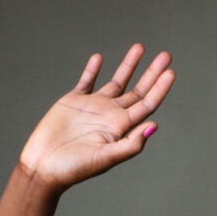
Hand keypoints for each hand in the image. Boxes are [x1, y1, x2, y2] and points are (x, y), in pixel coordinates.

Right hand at [19, 44, 174, 191]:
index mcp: (121, 128)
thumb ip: (130, 144)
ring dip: (128, 65)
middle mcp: (110, 116)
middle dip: (152, 73)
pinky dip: (92, 69)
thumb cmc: (75, 168)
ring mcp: (93, 107)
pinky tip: (100, 57)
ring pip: (116, 81)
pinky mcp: (73, 102)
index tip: (171, 72)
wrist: (45, 167)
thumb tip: (154, 126)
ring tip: (140, 47)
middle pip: (137, 90)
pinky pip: (86, 81)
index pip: (147, 105)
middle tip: (166, 55)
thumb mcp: (106, 158)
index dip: (160, 89)